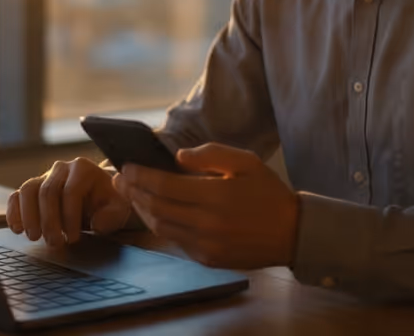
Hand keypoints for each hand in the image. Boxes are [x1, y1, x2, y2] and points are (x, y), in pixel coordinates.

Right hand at [6, 157, 132, 246]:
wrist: (100, 196)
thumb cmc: (109, 202)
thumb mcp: (119, 208)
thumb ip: (112, 215)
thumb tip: (97, 224)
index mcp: (83, 169)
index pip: (71, 192)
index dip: (70, 217)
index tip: (73, 239)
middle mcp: (62, 168)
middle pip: (47, 192)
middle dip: (49, 221)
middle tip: (54, 243)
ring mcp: (44, 176)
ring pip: (27, 190)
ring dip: (28, 216)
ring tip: (34, 237)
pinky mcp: (33, 188)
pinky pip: (17, 195)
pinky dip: (14, 211)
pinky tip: (17, 229)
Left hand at [114, 142, 298, 269]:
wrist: (293, 233)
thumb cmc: (268, 193)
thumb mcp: (246, 162)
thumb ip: (210, 155)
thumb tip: (177, 158)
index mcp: (216, 195)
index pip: (164, 185)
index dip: (141, 176)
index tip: (126, 167)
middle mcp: (207, 223)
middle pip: (156, 207)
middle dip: (134, 192)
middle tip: (120, 181)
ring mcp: (206, 245)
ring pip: (161, 228)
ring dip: (144, 211)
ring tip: (134, 196)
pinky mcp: (208, 259)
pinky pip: (176, 242)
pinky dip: (162, 227)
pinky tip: (158, 215)